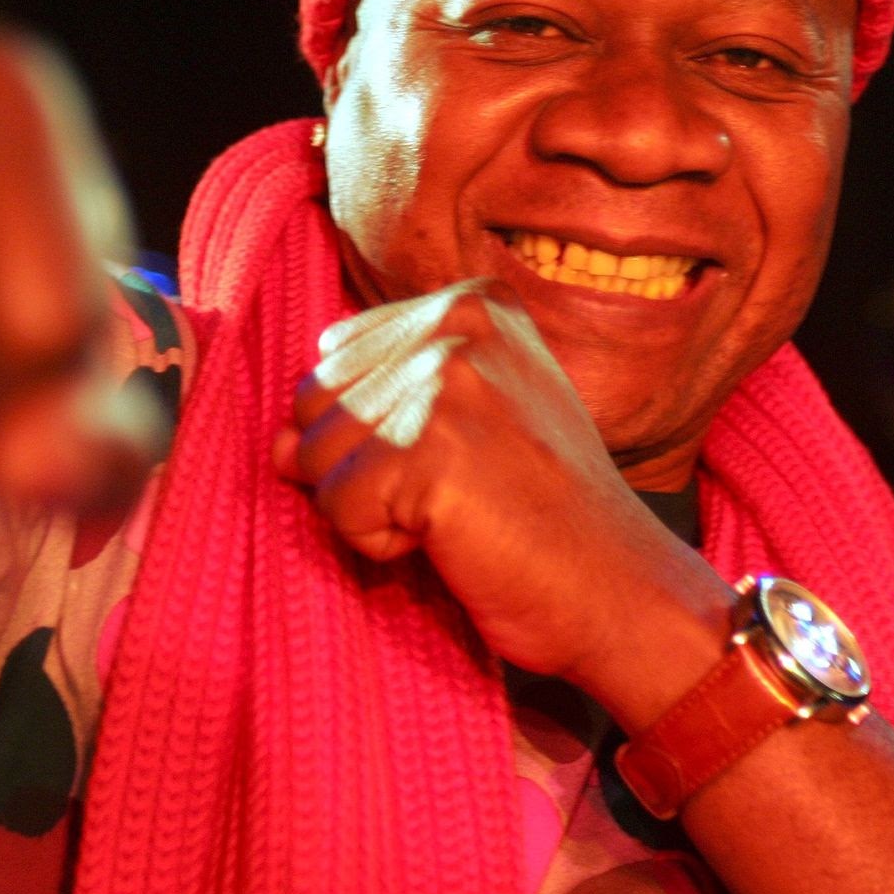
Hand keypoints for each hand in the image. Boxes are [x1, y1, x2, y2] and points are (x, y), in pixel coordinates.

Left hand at [275, 279, 718, 684]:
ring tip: (458, 513)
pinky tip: (451, 539)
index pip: (340, 356)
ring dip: (371, 507)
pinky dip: (380, 543)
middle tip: (459, 492)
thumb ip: (370, 409)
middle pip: (319, 401)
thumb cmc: (545, 512)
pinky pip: (336, 507)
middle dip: (363, 466)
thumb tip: (274, 444)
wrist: (619, 588)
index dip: (375, 428)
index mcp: (470, 305)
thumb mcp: (468, 424)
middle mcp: (456, 327)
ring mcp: (444, 384)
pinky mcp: (428, 451)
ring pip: (315, 455)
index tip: (460, 455)